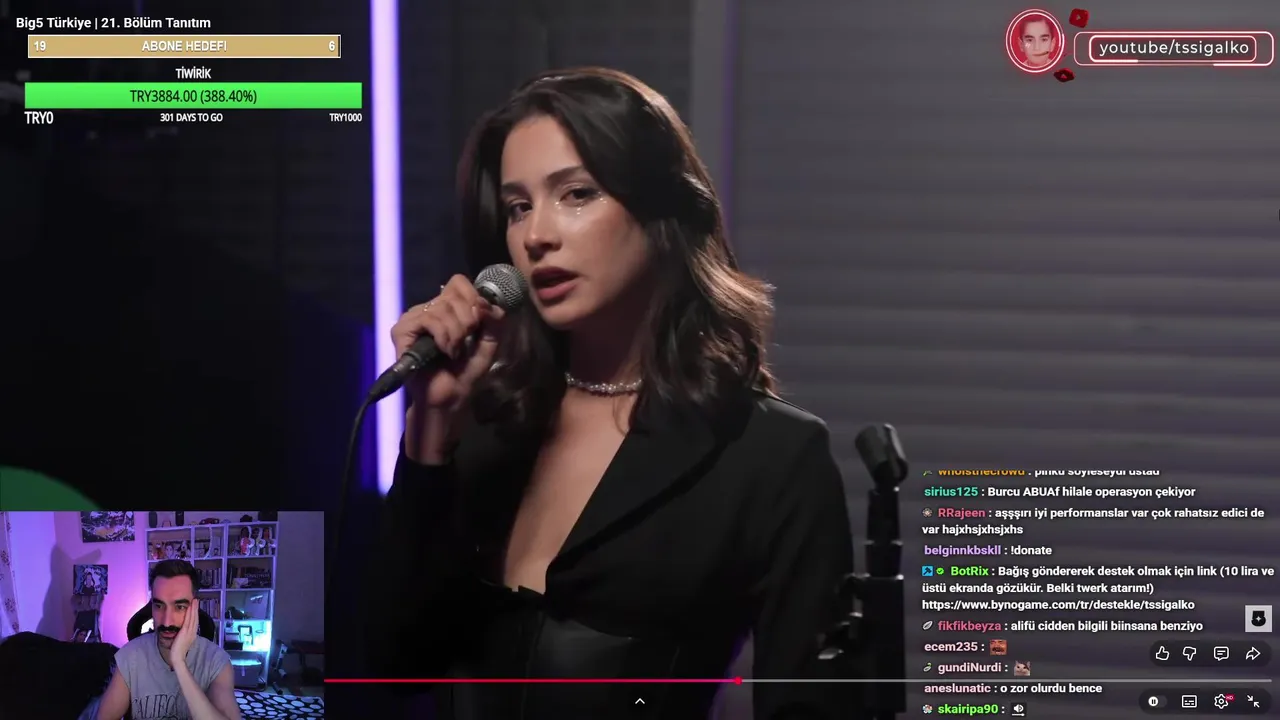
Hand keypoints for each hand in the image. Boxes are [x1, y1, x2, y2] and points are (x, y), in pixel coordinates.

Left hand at [171, 601, 197, 662]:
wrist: (177, 658)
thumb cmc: (178, 651)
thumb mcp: (183, 641)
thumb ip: (184, 636)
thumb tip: (182, 631)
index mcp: (193, 634)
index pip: (195, 622)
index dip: (196, 614)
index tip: (195, 607)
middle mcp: (193, 632)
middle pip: (196, 618)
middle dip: (196, 609)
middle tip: (196, 600)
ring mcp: (189, 632)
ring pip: (193, 618)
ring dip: (193, 609)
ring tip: (194, 601)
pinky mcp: (185, 632)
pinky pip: (188, 621)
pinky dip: (189, 614)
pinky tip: (189, 608)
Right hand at [391, 274, 506, 412]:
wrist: (450, 397)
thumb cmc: (466, 371)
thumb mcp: (489, 342)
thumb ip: (493, 320)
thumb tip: (484, 303)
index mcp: (447, 307)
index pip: (458, 282)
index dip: (473, 298)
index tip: (478, 322)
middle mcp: (428, 308)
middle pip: (453, 295)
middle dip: (467, 321)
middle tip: (465, 342)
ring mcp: (413, 318)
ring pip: (442, 307)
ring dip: (456, 334)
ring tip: (454, 351)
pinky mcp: (402, 330)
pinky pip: (428, 319)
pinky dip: (443, 336)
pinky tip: (444, 351)